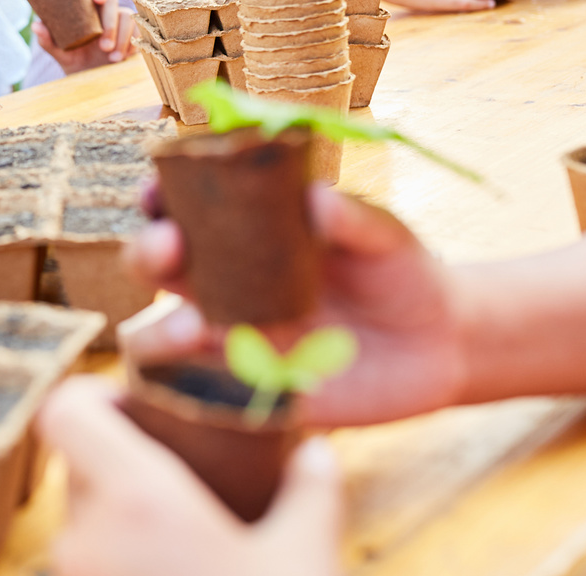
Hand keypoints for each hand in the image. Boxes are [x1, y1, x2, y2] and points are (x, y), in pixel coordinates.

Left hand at [34, 0, 135, 72]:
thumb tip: (36, 25)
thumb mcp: (60, 53)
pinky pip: (139, 30)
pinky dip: (132, 44)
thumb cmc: (73, 61)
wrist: (91, 82)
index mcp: (84, 6)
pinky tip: (124, 57)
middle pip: (112, 0)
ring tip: (113, 58)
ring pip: (128, 16)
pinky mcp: (133, 32)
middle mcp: (103, 10)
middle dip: (110, 23)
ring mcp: (120, 20)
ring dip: (122, 36)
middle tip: (103, 47)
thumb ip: (47, 41)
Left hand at [39, 377, 341, 575]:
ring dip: (122, 522)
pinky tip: (170, 574)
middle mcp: (86, 538)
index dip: (92, 395)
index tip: (137, 406)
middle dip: (122, 463)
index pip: (63, 410)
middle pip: (76, 467)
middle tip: (181, 478)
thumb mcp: (307, 562)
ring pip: (82, 526)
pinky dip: (119, 563)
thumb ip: (312, 492)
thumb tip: (317, 451)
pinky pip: (88, 571)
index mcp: (134, 498)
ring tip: (183, 542)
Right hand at [125, 182, 467, 425]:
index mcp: (241, 233)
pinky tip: (225, 383)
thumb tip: (317, 197)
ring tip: (194, 329)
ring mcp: (230, 339)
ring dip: (158, 332)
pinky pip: (201, 395)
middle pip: (153, 267)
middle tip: (169, 245)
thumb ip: (353, 218)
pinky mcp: (249, 390)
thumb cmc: (401, 272)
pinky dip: (197, 392)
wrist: (440, 346)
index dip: (157, 199)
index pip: (180, 210)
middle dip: (146, 253)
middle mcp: (220, 283)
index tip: (155, 190)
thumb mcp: (386, 238)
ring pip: (156, 337)